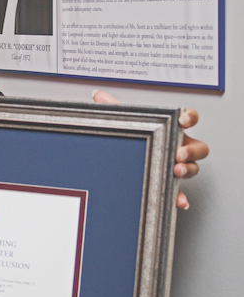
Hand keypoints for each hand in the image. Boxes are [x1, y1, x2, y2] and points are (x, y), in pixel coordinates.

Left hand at [92, 90, 208, 209]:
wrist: (120, 169)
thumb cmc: (132, 143)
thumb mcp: (124, 126)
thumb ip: (114, 109)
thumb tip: (98, 95)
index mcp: (170, 131)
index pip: (188, 119)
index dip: (189, 117)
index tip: (182, 120)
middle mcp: (178, 148)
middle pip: (198, 147)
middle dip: (191, 150)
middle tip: (178, 153)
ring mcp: (176, 167)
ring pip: (193, 168)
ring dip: (187, 170)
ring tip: (176, 171)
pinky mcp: (169, 185)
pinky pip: (178, 192)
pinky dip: (180, 197)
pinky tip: (179, 201)